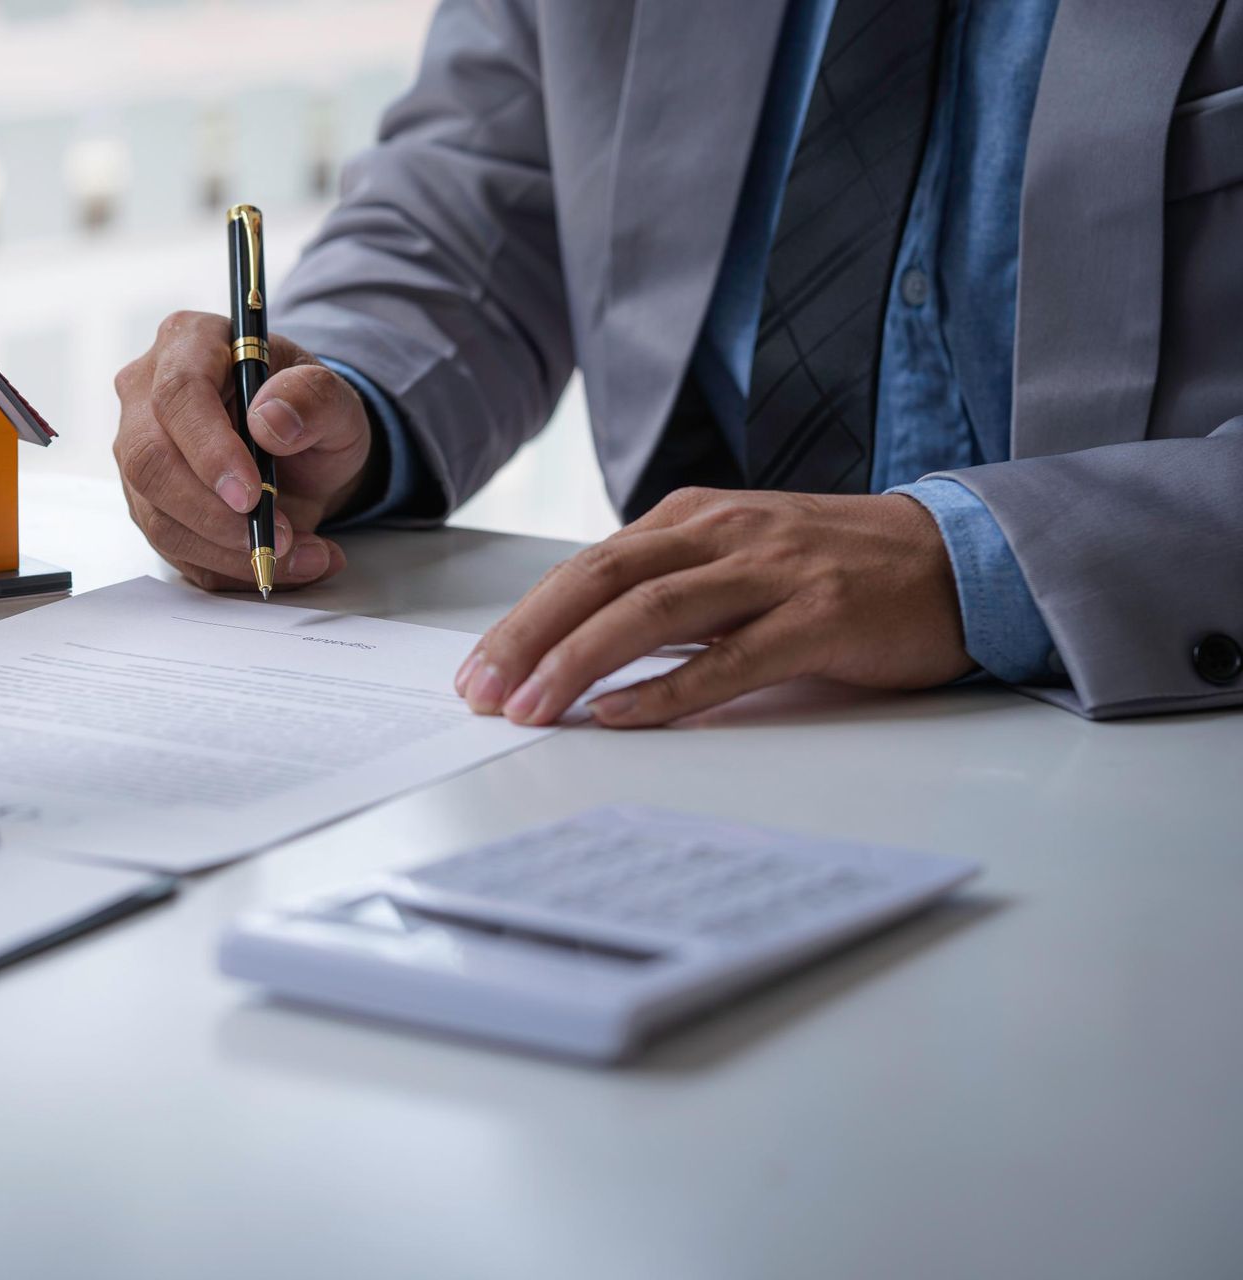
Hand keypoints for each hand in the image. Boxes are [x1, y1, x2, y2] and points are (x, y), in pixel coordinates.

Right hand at [113, 310, 376, 590]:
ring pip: (158, 516)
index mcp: (189, 342)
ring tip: (302, 555)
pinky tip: (281, 564)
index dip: (210, 449)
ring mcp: (139, 452)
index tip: (251, 494)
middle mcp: (146, 394)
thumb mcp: (335, 398)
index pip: (178, 393)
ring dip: (230, 552)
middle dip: (213, 514)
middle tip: (277, 539)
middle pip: (151, 461)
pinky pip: (175, 549)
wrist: (301, 451)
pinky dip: (230, 569)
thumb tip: (270, 421)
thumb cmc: (308, 411)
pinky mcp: (147, 502)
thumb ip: (314, 397)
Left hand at [456, 489, 975, 726]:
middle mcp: (725, 533)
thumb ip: (665, 588)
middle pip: (602, 579)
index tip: (477, 671)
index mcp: (693, 517)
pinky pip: (730, 658)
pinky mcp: (821, 617)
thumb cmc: (835, 568)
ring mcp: (774, 572)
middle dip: (530, 638)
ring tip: (532, 708)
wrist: (957, 556)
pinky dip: (669, 690)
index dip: (524, 620)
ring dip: (580, 662)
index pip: (586, 566)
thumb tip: (575, 643)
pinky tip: (621, 716)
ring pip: (652, 612)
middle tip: (481, 692)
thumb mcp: (736, 557)